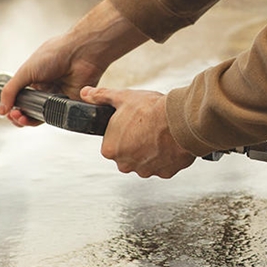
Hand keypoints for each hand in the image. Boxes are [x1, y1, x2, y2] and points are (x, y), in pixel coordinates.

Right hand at [0, 0, 147, 126]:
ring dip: (30, 120)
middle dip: (19, 116)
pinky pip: (60, 116)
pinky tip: (39, 117)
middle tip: (15, 116)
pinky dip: (49, 120)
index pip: (20, 100)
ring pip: (43, 116)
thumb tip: (1, 109)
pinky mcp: (71, 103)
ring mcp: (59, 97)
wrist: (80, 52)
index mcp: (34, 81)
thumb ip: (11, 91)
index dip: (13, 108)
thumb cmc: (55, 55)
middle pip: (31, 111)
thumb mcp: (26, 71)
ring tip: (22, 118)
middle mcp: (47, 90)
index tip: (7, 112)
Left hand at [80, 86, 195, 177]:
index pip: (112, 143)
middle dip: (137, 143)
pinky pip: (164, 165)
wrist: (181, 120)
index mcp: (111, 149)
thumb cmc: (152, 109)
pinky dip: (167, 156)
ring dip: (152, 150)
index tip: (133, 124)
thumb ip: (101, 96)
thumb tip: (85, 93)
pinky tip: (171, 142)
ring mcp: (146, 171)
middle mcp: (126, 165)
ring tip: (161, 133)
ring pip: (146, 161)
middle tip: (147, 127)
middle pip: (128, 154)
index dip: (122, 131)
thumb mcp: (123, 97)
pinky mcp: (166, 173)